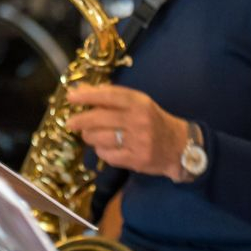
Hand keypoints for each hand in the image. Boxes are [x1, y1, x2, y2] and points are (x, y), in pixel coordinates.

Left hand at [63, 83, 188, 177]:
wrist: (180, 146)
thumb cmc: (153, 121)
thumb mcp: (138, 103)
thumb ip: (112, 96)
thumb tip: (81, 90)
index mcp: (139, 103)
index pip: (108, 96)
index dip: (87, 96)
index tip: (70, 97)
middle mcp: (139, 121)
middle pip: (100, 119)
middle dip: (81, 120)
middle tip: (70, 123)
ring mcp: (138, 141)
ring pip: (101, 138)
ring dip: (90, 137)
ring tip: (89, 135)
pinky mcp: (136, 160)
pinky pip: (108, 155)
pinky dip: (101, 151)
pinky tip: (104, 147)